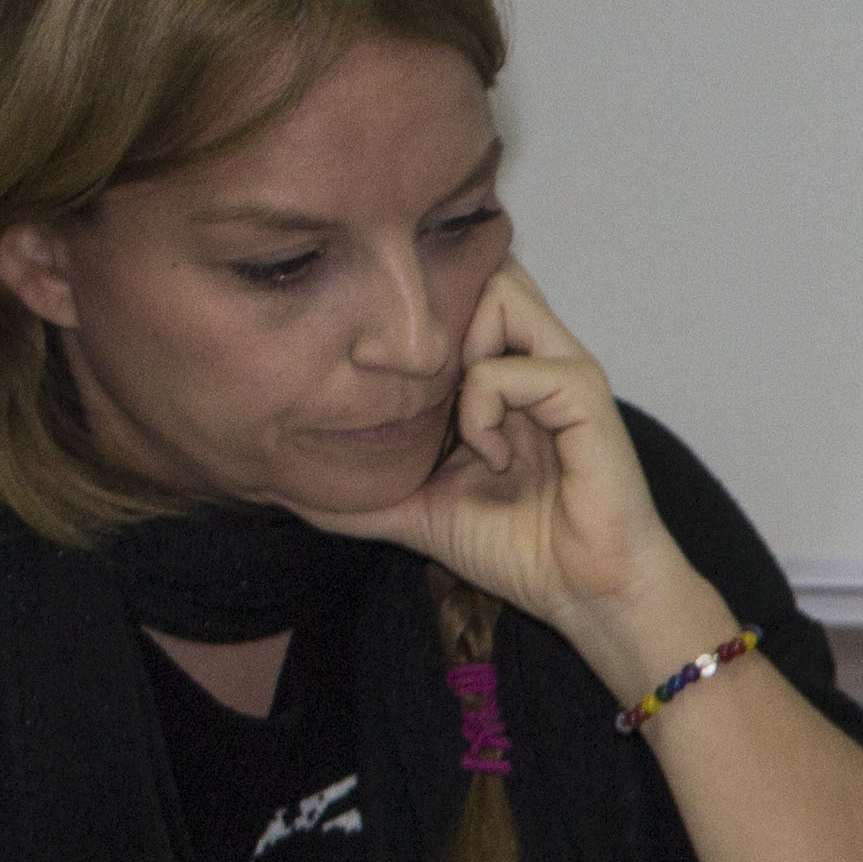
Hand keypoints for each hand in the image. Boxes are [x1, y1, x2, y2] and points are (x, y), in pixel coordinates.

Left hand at [307, 262, 711, 687]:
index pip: (466, 288)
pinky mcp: (584, 396)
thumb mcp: (416, 511)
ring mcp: (565, 372)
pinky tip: (493, 458)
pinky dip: (485, 410)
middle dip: (436, 312)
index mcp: (506, 374)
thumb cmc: (518, 550)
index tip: (387, 366)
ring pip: (501, 294)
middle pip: (484, 267)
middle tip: (419, 388)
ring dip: (458, 352)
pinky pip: (514, 370)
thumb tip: (276, 487)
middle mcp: (538, 358)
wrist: (586, 594)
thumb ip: (356, 494)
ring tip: (456, 419)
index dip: (421, 303)